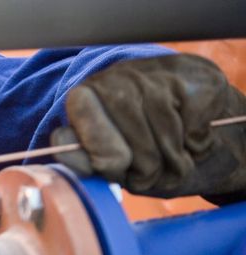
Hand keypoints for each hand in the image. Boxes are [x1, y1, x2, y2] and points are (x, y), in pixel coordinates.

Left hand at [52, 54, 245, 199]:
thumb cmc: (143, 150)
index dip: (107, 164)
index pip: (87, 142)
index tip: (117, 167)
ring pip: (165, 140)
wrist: (201, 125)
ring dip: (174, 163)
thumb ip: (80, 159)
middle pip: (131, 150)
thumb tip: (64, 145)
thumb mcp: (107, 163)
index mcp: (83, 98)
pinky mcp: (197, 76)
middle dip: (145, 171)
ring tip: (173, 157)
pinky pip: (193, 130)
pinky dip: (198, 145)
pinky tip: (192, 137)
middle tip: (150, 170)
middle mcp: (115, 78)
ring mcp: (156, 73)